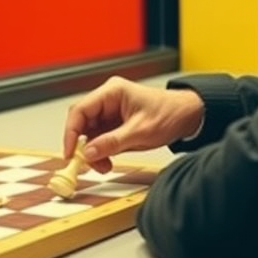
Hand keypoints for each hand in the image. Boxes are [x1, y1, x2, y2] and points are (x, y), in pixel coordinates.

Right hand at [63, 76, 204, 172]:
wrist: (187, 116)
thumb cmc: (169, 113)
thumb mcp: (140, 131)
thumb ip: (113, 142)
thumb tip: (89, 151)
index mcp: (112, 92)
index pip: (80, 110)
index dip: (71, 132)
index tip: (70, 152)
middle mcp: (108, 100)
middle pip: (82, 123)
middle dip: (83, 145)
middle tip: (86, 163)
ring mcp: (111, 112)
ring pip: (90, 134)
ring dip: (93, 152)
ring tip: (104, 165)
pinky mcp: (115, 124)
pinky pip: (100, 139)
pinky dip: (101, 152)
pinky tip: (108, 160)